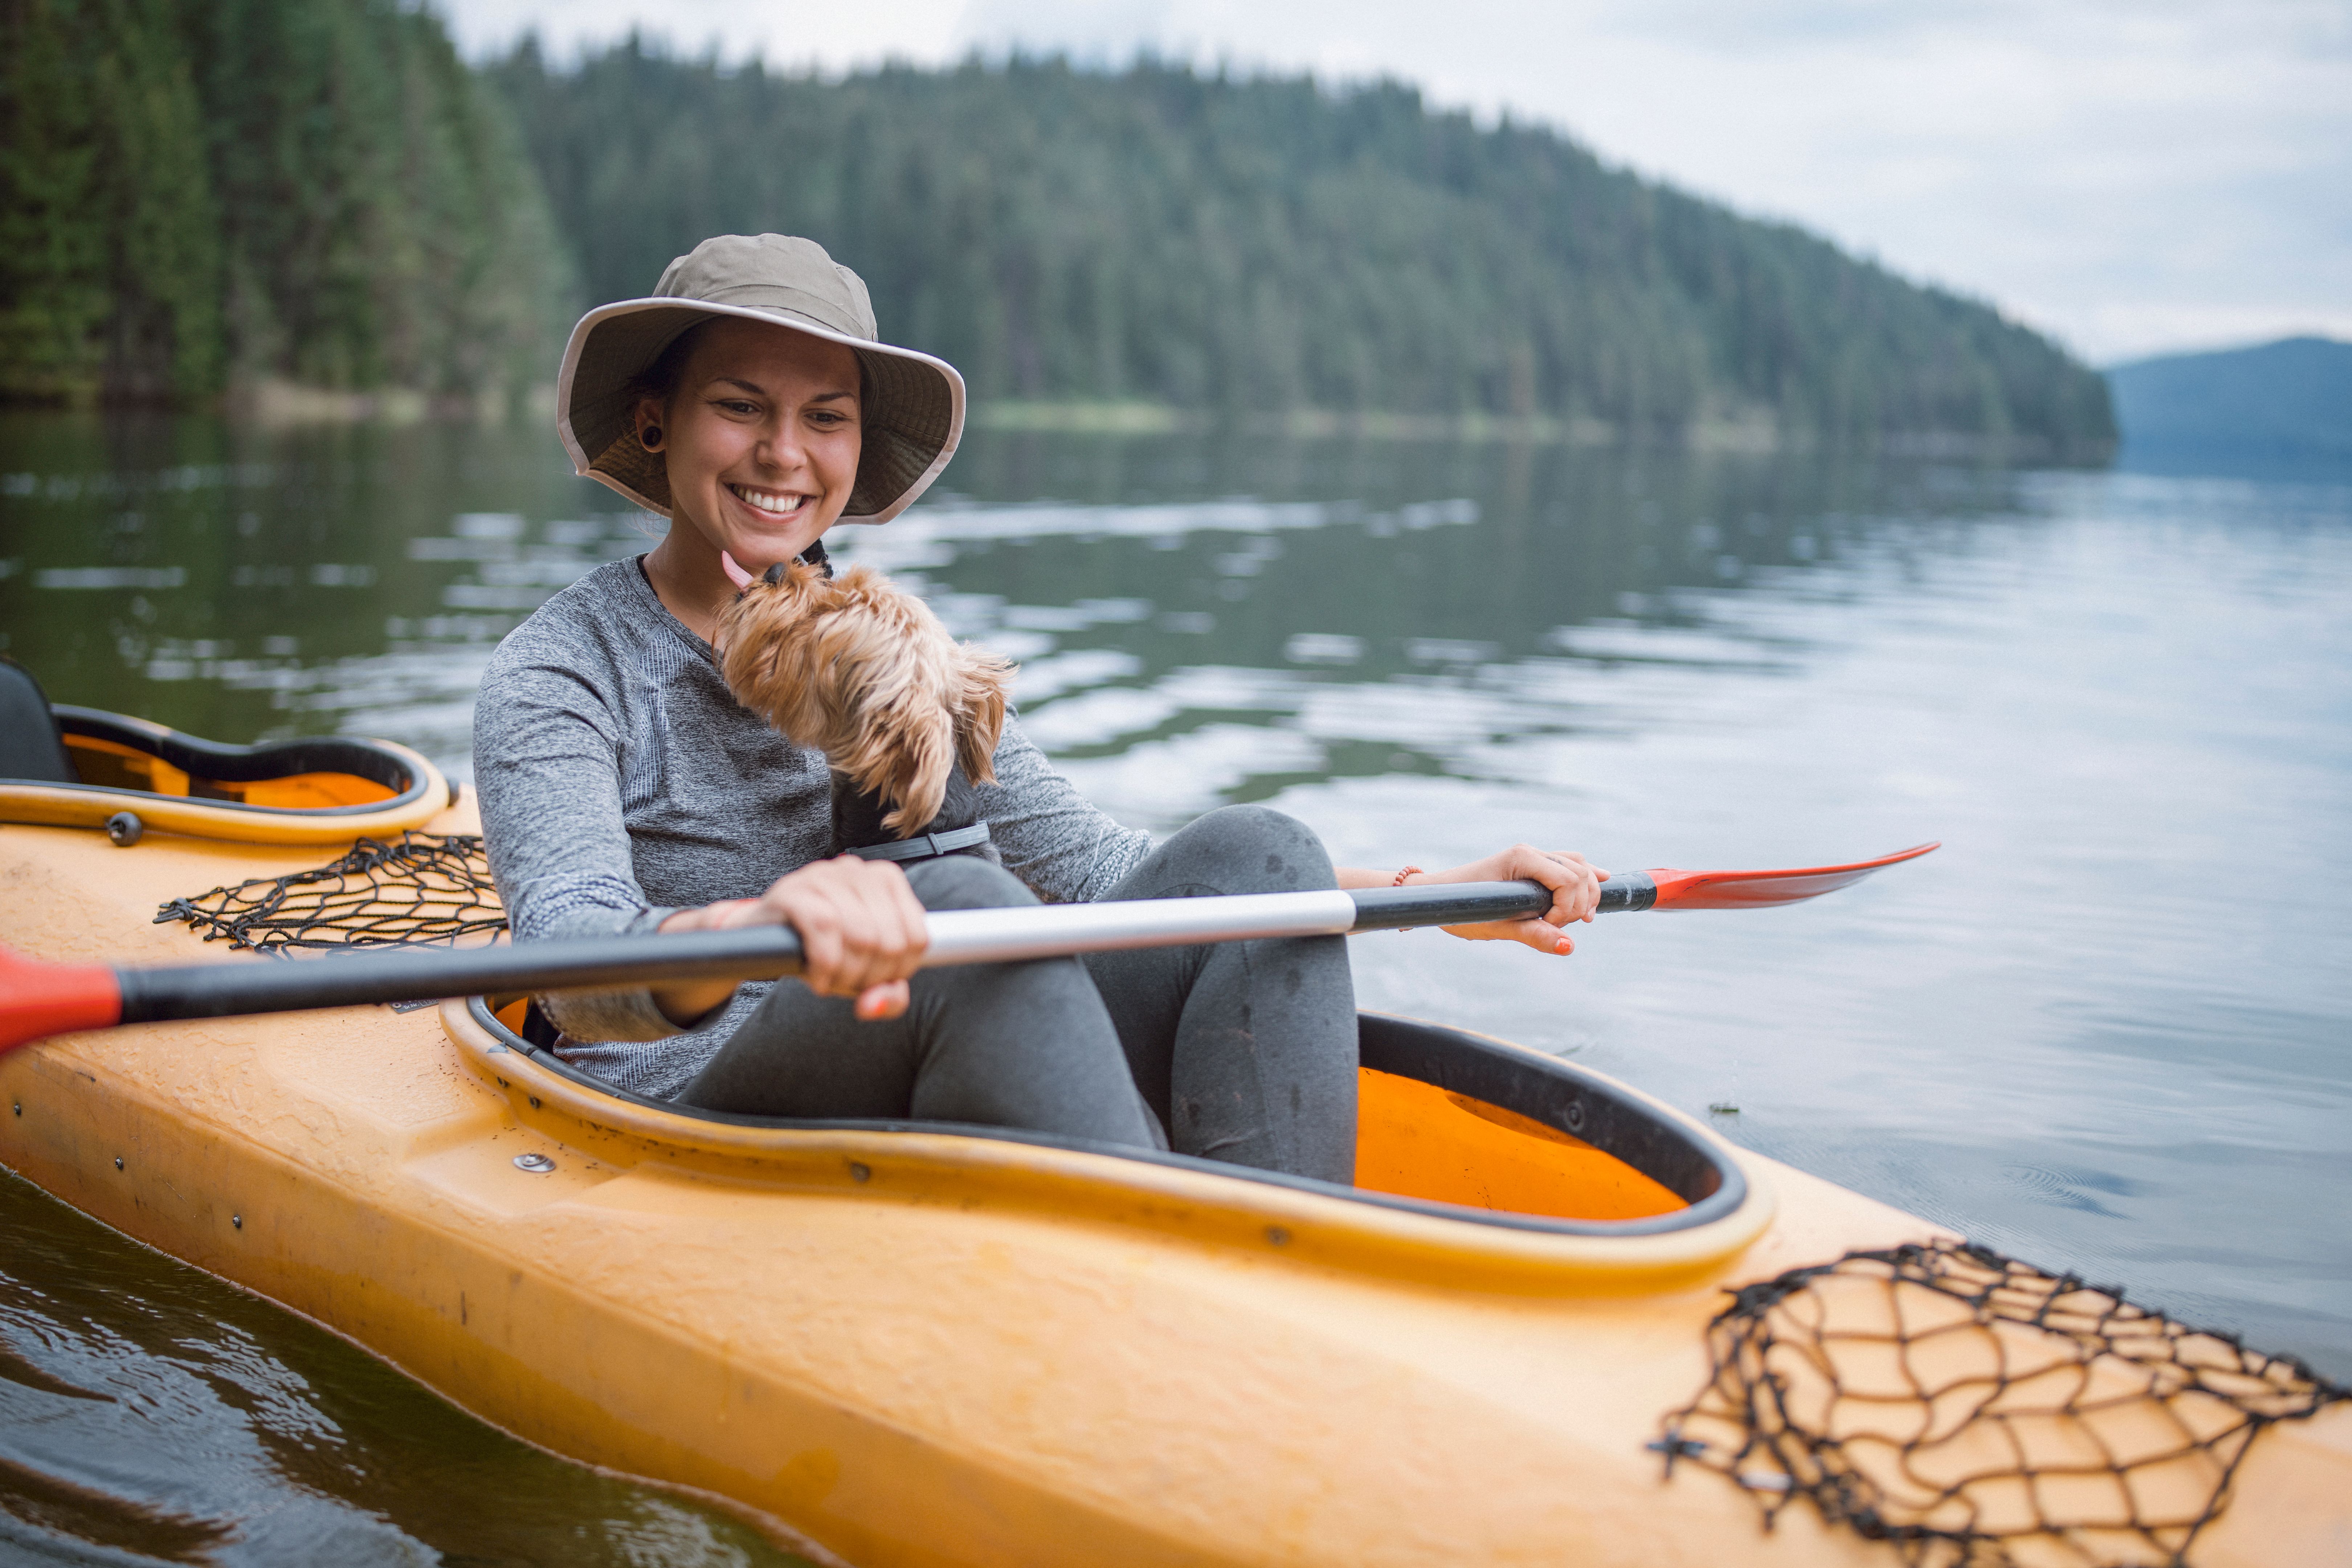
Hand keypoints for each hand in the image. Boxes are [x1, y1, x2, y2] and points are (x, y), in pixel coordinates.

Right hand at [655, 856, 928, 1022]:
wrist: (759, 941)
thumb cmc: (820, 951)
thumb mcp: (861, 974)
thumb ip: (886, 994)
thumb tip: (875, 1005)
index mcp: (886, 881)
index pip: (917, 938)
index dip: (899, 972)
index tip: (873, 980)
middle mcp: (858, 870)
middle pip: (889, 941)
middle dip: (868, 976)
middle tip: (845, 982)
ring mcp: (823, 876)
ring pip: (861, 935)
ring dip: (845, 974)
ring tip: (829, 979)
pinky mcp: (792, 891)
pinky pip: (825, 928)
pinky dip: (824, 965)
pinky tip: (816, 978)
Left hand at [1412, 845, 1608, 955]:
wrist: (1439, 899)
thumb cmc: (1463, 910)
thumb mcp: (1498, 927)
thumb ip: (1534, 936)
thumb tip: (1568, 947)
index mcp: (1521, 858)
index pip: (1568, 878)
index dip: (1567, 908)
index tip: (1548, 926)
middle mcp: (1529, 852)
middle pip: (1579, 871)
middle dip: (1578, 903)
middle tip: (1557, 927)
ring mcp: (1532, 857)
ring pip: (1578, 866)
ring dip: (1584, 893)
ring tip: (1575, 919)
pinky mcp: (1533, 866)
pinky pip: (1568, 864)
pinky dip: (1584, 877)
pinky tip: (1601, 881)